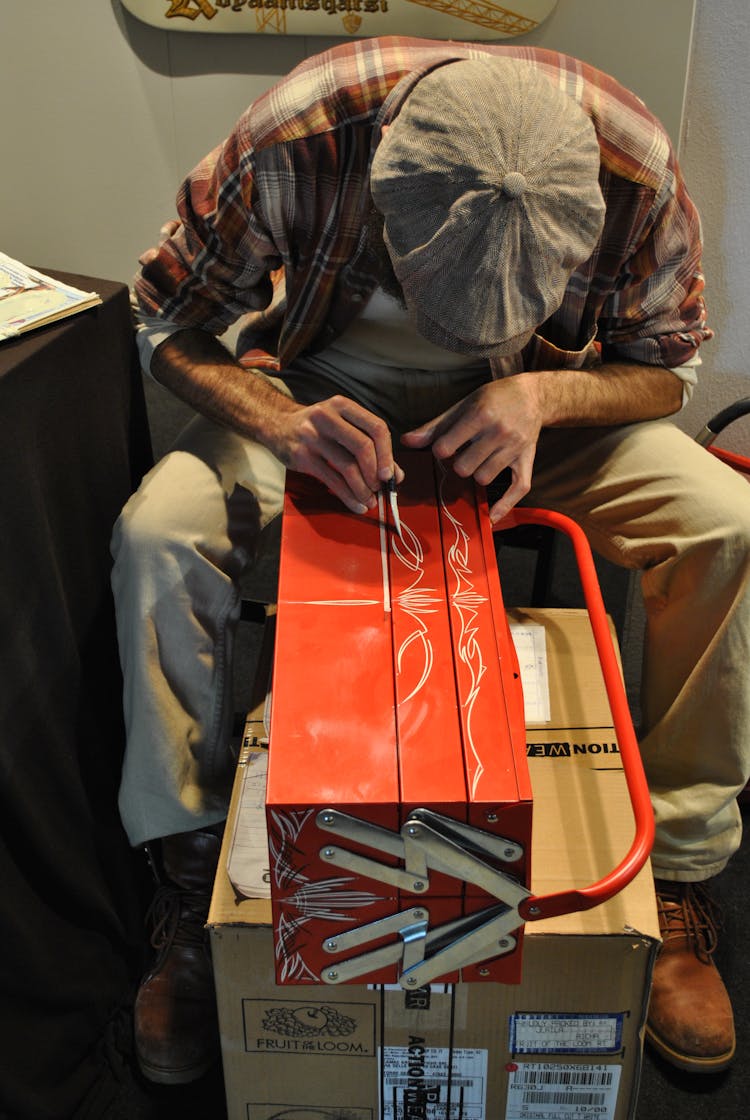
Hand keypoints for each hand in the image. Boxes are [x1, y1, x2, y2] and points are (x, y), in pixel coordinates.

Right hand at [270, 394, 404, 514]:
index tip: (390, 474)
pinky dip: (348, 496)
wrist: (275, 424)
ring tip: (370, 501)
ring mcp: (312, 436)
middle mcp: (327, 417)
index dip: (387, 453)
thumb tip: (396, 475)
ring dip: (363, 489)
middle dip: (375, 473)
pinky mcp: (302, 456)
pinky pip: (331, 480)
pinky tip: (356, 504)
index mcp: (343, 406)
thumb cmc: (317, 427)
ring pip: (347, 466)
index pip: (376, 427)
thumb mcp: (342, 426)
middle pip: (363, 446)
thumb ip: (370, 446)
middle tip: (380, 488)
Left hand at [401, 377, 542, 521]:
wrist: (532, 395)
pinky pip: (518, 489)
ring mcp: (514, 448)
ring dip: (476, 473)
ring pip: (483, 479)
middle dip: (459, 463)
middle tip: (465, 453)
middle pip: (463, 468)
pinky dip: (504, 506)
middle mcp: (498, 432)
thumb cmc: (494, 398)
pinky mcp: (526, 460)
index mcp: (480, 415)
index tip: (446, 446)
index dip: (441, 450)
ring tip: (480, 461)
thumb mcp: (463, 405)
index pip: (446, 447)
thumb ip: (435, 426)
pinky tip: (491, 517)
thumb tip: (407, 441)